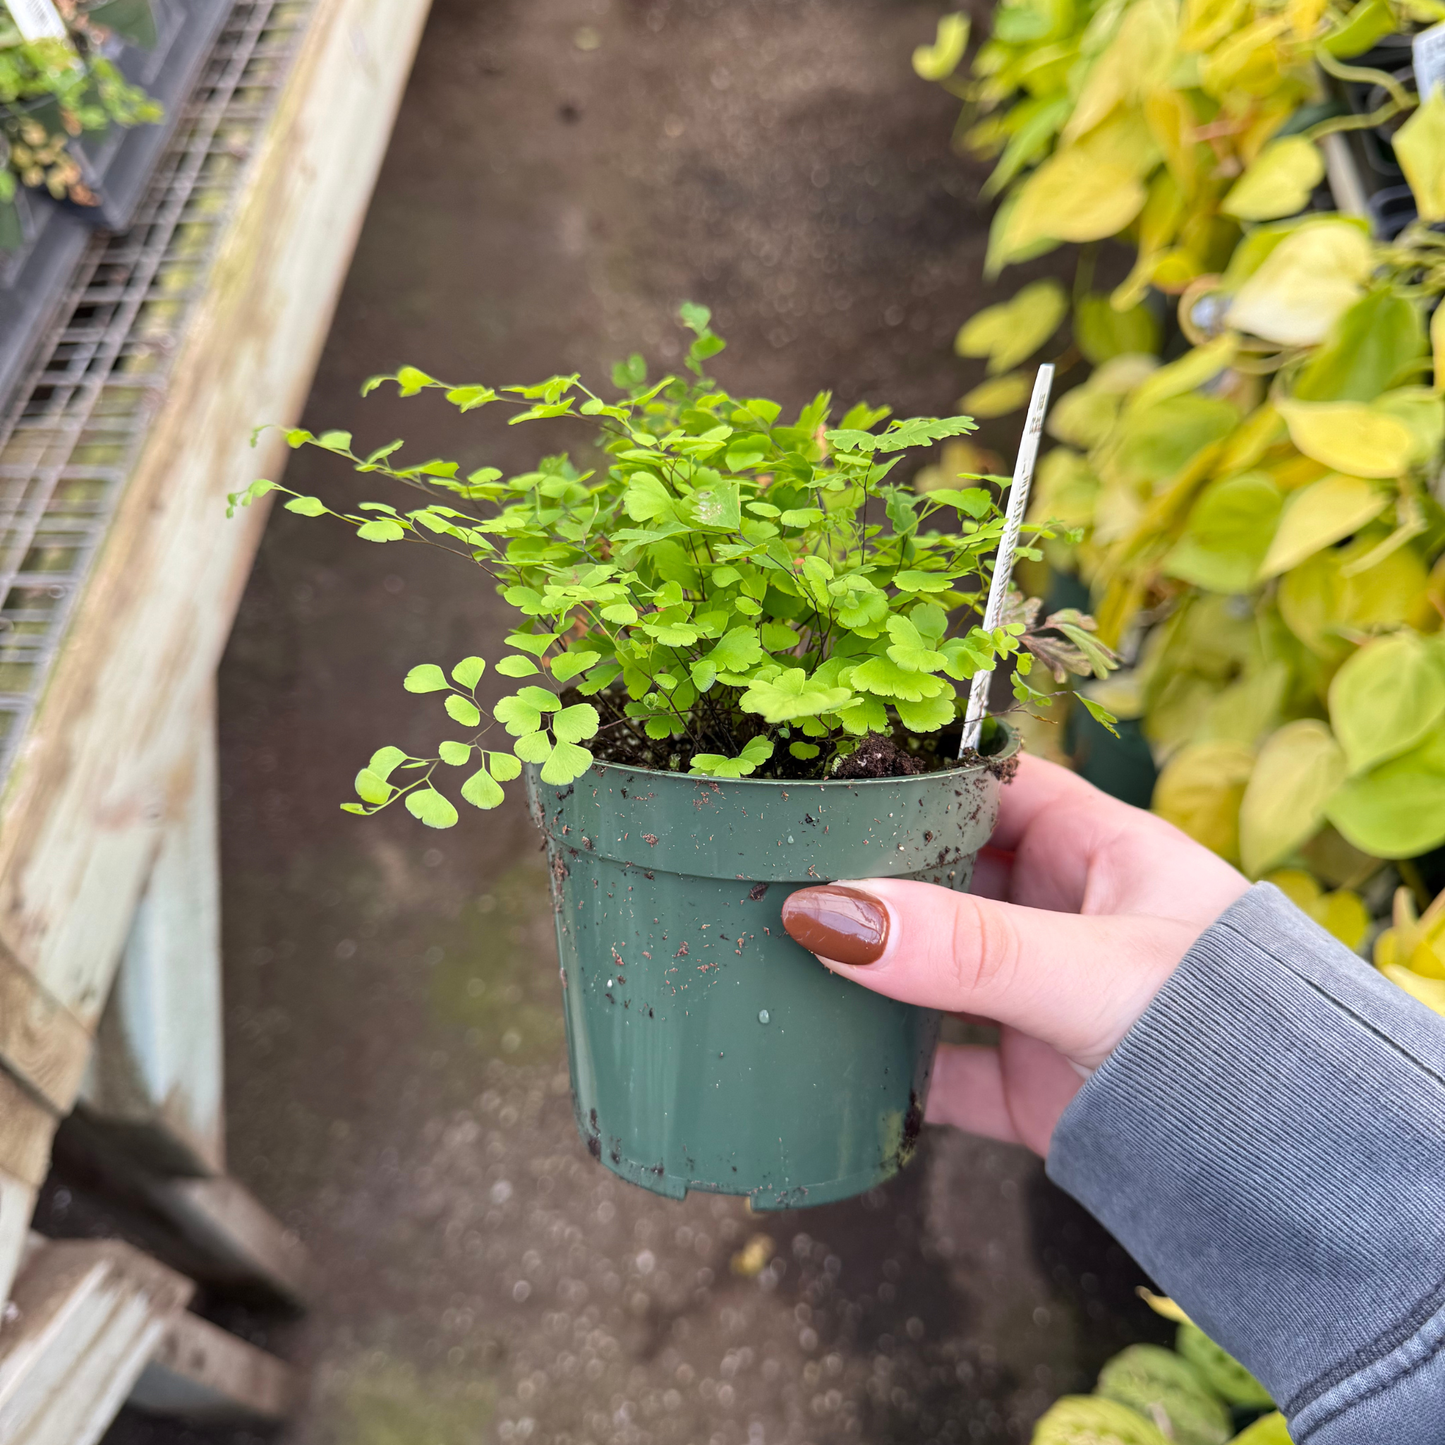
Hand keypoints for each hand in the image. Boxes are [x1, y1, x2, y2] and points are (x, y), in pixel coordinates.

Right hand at [781, 753, 1249, 1155]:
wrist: (1291, 1174)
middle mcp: (1064, 917)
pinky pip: (935, 1066)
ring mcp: (1039, 999)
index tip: (829, 770)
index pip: (991, 783)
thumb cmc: (1229, 1033)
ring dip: (872, 966)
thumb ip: (967, 947)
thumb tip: (831, 914)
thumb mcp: (1094, 971)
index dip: (916, 772)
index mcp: (1099, 851)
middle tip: (781, 860)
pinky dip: (887, 1070)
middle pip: (946, 872)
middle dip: (872, 870)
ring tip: (781, 947)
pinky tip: (831, 1058)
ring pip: (932, 967)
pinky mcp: (1025, 1083)